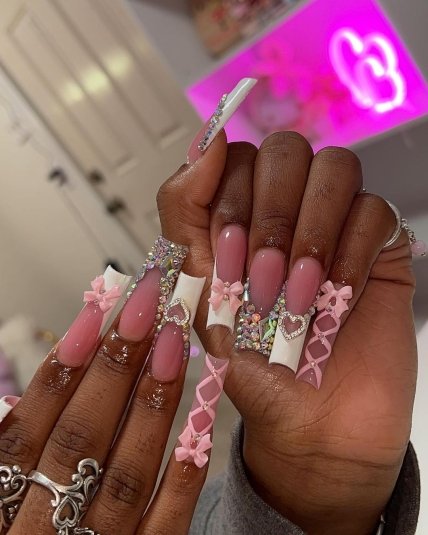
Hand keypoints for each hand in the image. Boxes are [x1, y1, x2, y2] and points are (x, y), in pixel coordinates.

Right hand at [0, 268, 210, 534]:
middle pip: (81, 439)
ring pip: (124, 474)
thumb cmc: (21, 526)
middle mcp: (41, 531)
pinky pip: (163, 528)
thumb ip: (16, 444)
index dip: (63, 367)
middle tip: (149, 310)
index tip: (97, 314)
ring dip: (153, 405)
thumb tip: (50, 381)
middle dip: (117, 368)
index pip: (30, 428)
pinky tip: (203, 424)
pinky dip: (182, 476)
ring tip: (177, 346)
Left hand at [157, 131, 416, 534]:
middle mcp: (288, 208)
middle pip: (286, 150)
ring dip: (312, 233)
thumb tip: (208, 137)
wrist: (306, 419)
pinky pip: (374, 211)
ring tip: (300, 295)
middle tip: (263, 281)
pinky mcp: (379, 244)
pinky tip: (338, 298)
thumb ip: (185, 209)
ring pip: (336, 168)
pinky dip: (351, 255)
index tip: (227, 257)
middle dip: (272, 217)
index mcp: (240, 212)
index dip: (230, 200)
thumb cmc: (248, 360)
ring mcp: (336, 221)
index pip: (235, 155)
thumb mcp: (194, 285)